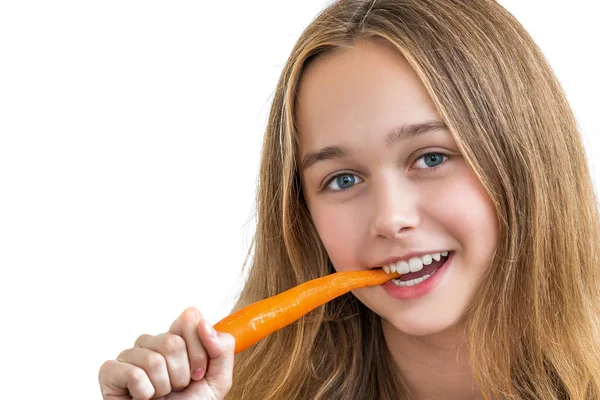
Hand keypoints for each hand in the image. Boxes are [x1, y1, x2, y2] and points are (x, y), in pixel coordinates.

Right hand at [99, 308, 234, 398]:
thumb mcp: (217, 380)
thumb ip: (222, 349)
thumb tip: (204, 324)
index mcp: (178, 339)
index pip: (189, 318)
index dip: (198, 348)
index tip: (198, 372)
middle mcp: (152, 343)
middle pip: (172, 342)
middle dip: (181, 373)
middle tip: (178, 388)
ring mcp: (130, 356)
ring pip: (153, 360)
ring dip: (163, 386)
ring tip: (161, 394)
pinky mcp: (109, 372)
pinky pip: (133, 374)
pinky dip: (144, 393)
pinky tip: (144, 398)